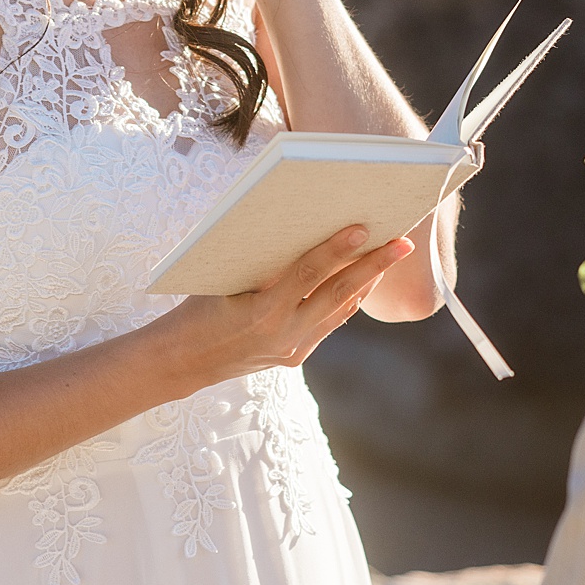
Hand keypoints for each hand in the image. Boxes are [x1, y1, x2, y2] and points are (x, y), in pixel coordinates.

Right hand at [148, 225, 411, 391]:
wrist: (182, 360)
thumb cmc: (199, 305)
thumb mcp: (224, 277)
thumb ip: (264, 260)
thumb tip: (302, 224)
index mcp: (261, 312)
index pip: (307, 274)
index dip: (336, 249)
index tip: (362, 227)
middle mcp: (282, 335)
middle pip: (338, 293)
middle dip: (373, 265)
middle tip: (402, 241)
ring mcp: (292, 350)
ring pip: (340, 310)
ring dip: (366, 280)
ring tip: (391, 253)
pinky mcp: (295, 357)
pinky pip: (329, 323)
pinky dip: (347, 299)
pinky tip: (363, 278)